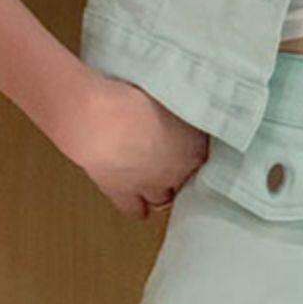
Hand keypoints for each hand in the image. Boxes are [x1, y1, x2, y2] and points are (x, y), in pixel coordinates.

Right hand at [57, 71, 211, 219]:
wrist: (99, 118)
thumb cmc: (133, 99)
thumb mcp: (170, 94)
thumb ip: (183, 107)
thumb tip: (184, 105)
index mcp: (195, 147)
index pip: (203, 156)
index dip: (192, 149)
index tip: (186, 142)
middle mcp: (177, 172)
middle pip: (185, 180)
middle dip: (179, 172)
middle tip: (169, 159)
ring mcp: (151, 186)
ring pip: (163, 200)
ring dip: (161, 192)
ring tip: (154, 180)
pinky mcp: (122, 193)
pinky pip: (134, 209)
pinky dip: (137, 206)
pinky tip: (136, 200)